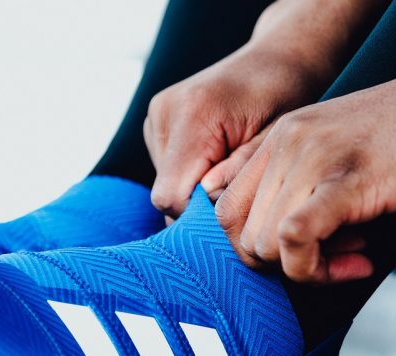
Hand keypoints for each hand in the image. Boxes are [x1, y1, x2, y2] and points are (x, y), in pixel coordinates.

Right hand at [144, 0, 384, 217]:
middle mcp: (165, 113)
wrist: (277, 56)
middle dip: (199, 200)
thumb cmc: (287, 94)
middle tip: (237, 188)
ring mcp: (155, 115)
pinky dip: (189, 172)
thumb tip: (206, 200)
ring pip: (163, 183)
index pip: (170, 196)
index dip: (198, 214)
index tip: (232, 208)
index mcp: (193, 114)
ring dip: (194, 187)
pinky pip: (165, 168)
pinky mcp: (154, 120)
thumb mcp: (276, 136)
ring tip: (229, 164)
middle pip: (164, 192)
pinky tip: (216, 155)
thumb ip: (241, 171)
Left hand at [216, 80, 395, 283]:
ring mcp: (314, 156)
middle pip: (240, 232)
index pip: (225, 210)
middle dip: (280, 263)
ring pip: (265, 242)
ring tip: (352, 255)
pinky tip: (360, 263)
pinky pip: (294, 234)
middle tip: (332, 258)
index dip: (251, 247)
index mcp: (278, 138)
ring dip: (307, 269)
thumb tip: (223, 205)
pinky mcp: (348, 178)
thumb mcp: (329, 151)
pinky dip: (316, 267)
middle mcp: (287, 142)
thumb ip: (277, 176)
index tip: (297, 253)